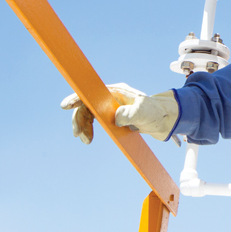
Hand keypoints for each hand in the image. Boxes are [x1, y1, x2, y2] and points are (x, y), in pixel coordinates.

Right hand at [60, 83, 178, 143]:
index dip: (78, 97)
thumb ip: (130, 113)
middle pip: (86, 104)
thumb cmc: (155, 112)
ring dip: (83, 126)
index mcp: (117, 91)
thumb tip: (115, 117)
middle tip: (78, 134)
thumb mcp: (144, 112)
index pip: (93, 92)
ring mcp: (111, 106)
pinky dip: (89, 129)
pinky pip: (94, 120)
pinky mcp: (112, 116)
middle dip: (79, 119)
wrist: (164, 120)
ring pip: (88, 114)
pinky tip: (89, 137)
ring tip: (86, 139)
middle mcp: (111, 97)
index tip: (66, 106)